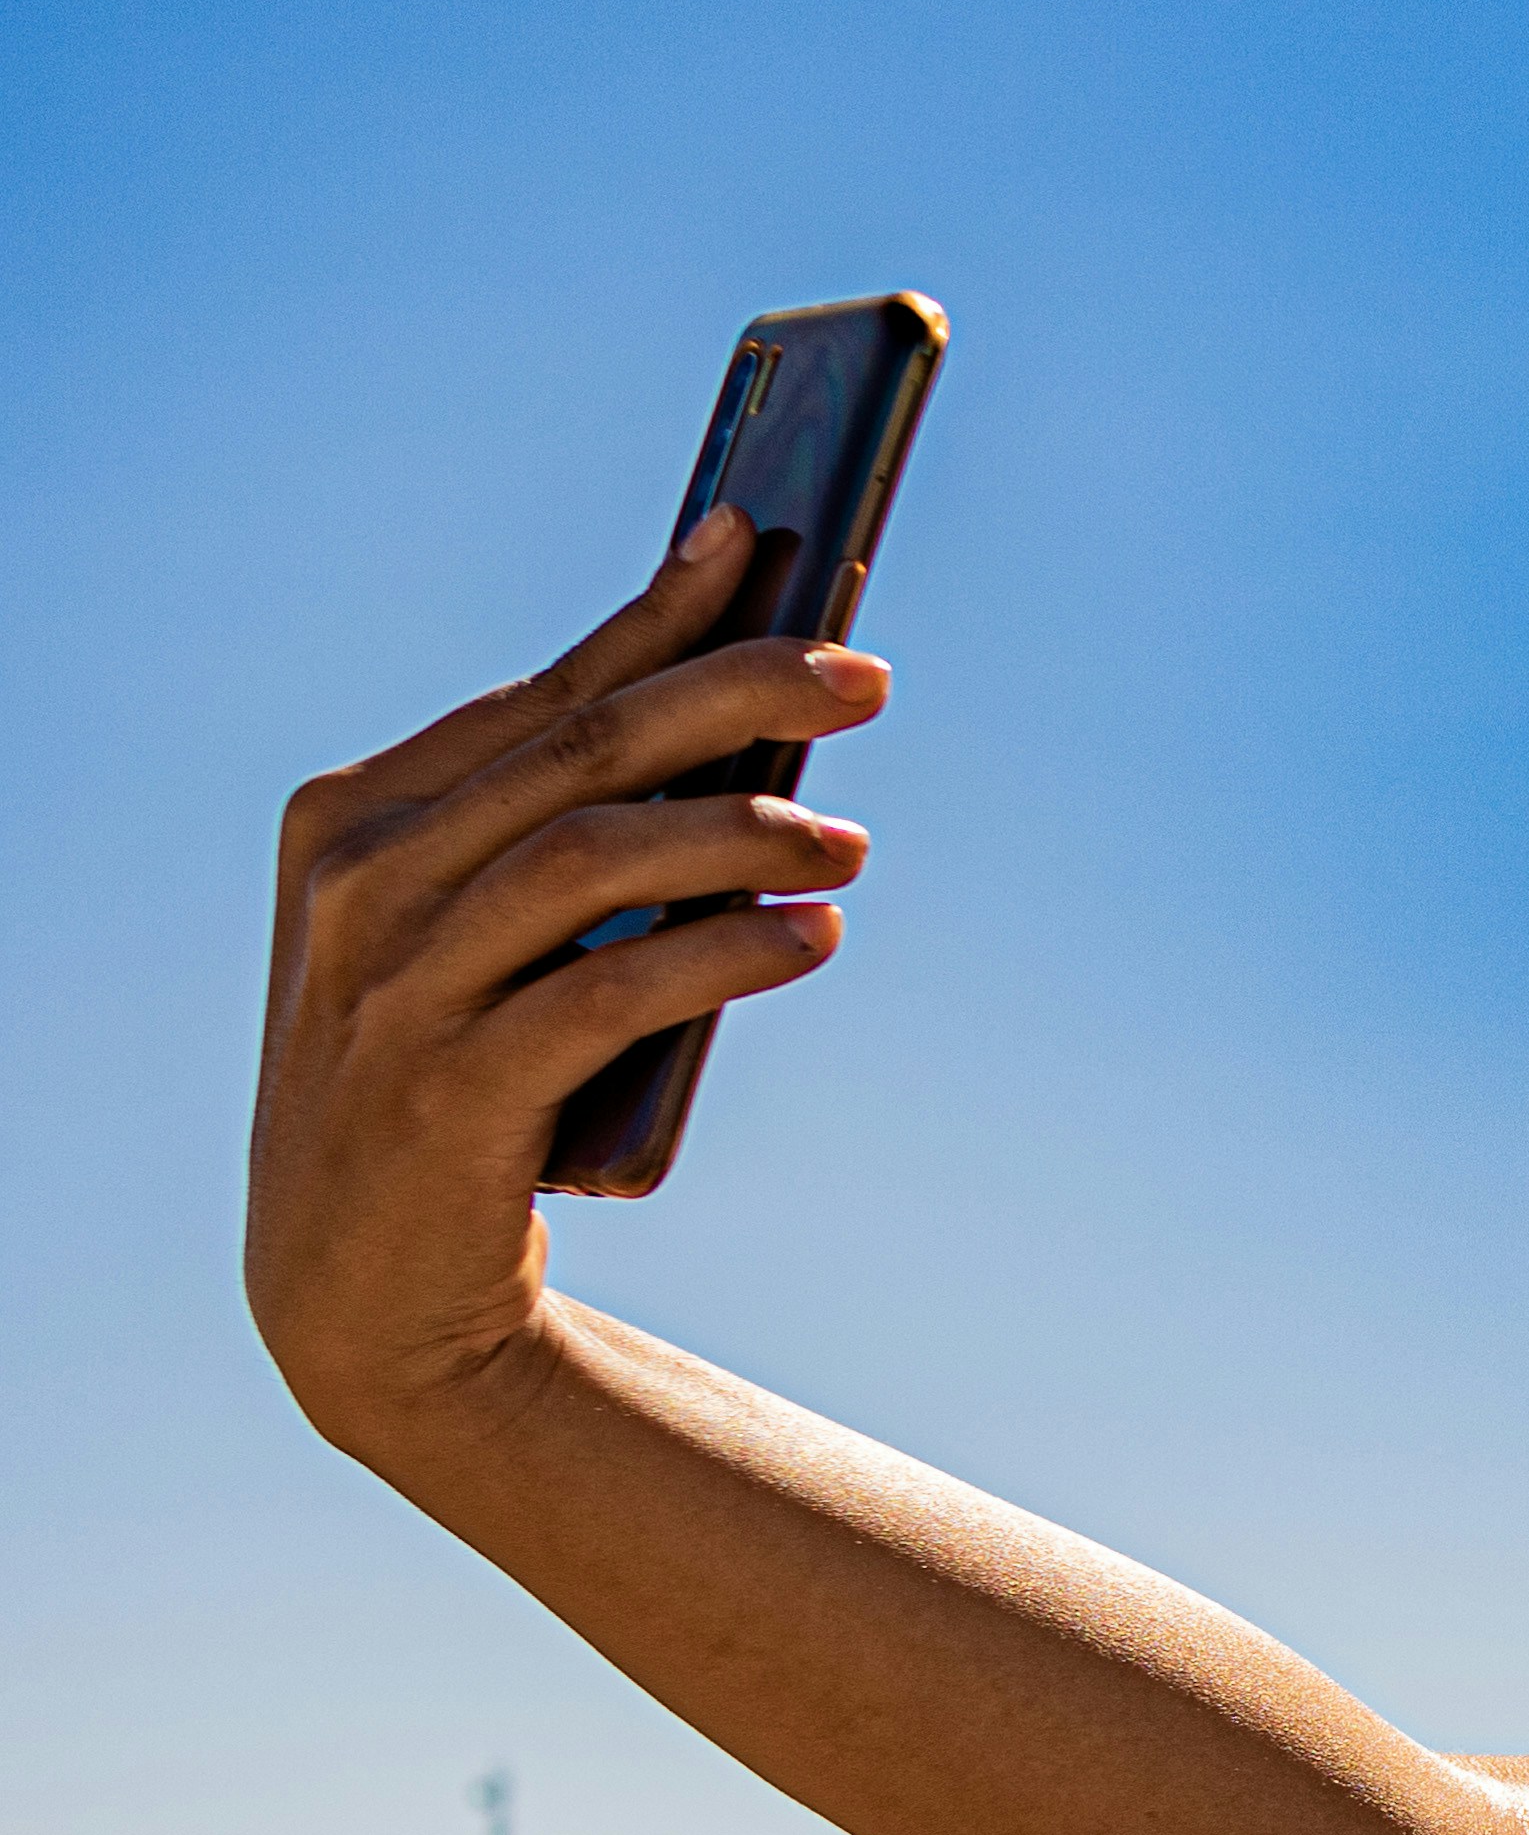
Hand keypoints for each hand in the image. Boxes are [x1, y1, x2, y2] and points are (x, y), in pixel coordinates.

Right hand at [247, 507, 883, 1436]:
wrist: (365, 1289)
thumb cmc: (456, 1082)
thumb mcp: (481, 942)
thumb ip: (563, 839)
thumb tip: (740, 733)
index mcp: (356, 819)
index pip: (542, 695)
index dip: (660, 618)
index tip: (765, 545)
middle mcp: (361, 884)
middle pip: (580, 750)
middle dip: (734, 693)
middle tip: (866, 679)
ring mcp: (394, 987)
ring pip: (592, 856)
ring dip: (741, 831)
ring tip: (853, 843)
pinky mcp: (448, 1091)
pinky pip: (607, 993)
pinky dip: (720, 953)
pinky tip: (808, 939)